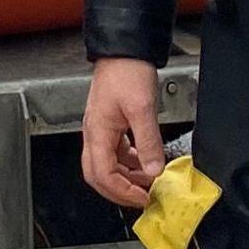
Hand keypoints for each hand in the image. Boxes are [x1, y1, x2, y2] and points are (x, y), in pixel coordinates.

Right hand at [81, 57, 165, 208]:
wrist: (124, 50)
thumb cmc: (126, 71)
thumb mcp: (142, 108)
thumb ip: (148, 142)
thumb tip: (153, 170)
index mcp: (98, 132)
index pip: (103, 175)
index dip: (122, 192)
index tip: (143, 197)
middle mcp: (95, 134)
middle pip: (98, 176)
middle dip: (119, 191)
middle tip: (142, 198)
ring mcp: (101, 130)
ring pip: (107, 166)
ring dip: (125, 178)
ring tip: (147, 182)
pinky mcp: (110, 124)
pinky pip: (116, 153)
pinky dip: (129, 163)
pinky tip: (144, 162)